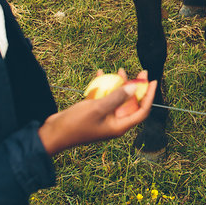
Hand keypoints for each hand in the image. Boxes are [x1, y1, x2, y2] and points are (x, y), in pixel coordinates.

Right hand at [37, 69, 156, 155]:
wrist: (52, 134)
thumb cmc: (76, 124)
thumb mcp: (98, 108)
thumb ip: (117, 97)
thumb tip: (135, 87)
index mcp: (120, 126)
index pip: (142, 111)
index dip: (149, 96)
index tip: (153, 81)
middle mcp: (115, 123)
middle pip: (132, 103)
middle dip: (137, 87)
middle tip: (141, 72)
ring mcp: (104, 118)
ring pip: (118, 99)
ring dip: (120, 84)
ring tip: (120, 70)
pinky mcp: (94, 113)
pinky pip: (104, 98)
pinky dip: (103, 87)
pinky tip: (100, 74)